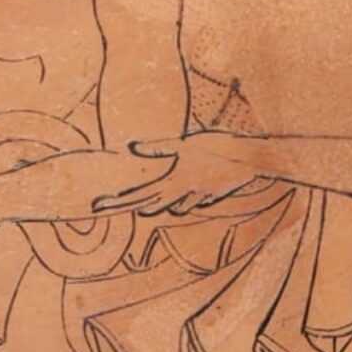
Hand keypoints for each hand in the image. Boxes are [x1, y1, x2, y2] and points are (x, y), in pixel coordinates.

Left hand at [92, 134, 264, 216]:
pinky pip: (195, 201)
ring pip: (174, 207)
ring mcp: (199, 198)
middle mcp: (183, 195)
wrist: (253, 159)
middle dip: (136, 206)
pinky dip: (187, 200)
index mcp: (173, 182)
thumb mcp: (185, 143)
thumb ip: (158, 148)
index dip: (117, 202)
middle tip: (115, 204)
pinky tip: (185, 196)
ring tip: (145, 205)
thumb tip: (131, 148)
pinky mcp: (213, 195)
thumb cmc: (218, 147)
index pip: (138, 195)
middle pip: (152, 206)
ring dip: (160, 206)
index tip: (98, 206)